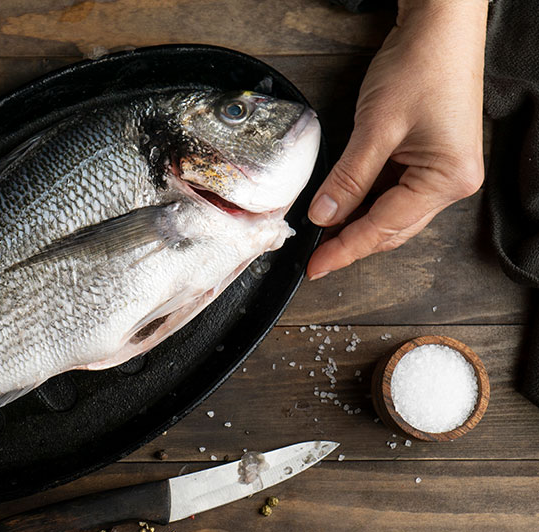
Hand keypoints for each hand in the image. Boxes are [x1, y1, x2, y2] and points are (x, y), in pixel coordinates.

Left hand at [306, 0, 487, 279]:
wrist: (440, 28)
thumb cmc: (420, 67)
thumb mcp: (376, 127)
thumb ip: (348, 178)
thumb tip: (323, 216)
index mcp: (447, 179)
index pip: (385, 228)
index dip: (345, 250)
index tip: (316, 268)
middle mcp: (452, 182)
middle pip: (392, 227)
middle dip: (351, 241)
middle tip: (313, 257)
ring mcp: (444, 172)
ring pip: (392, 212)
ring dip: (357, 222)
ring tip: (321, 235)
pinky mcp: (431, 159)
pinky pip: (394, 192)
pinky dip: (366, 201)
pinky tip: (341, 205)